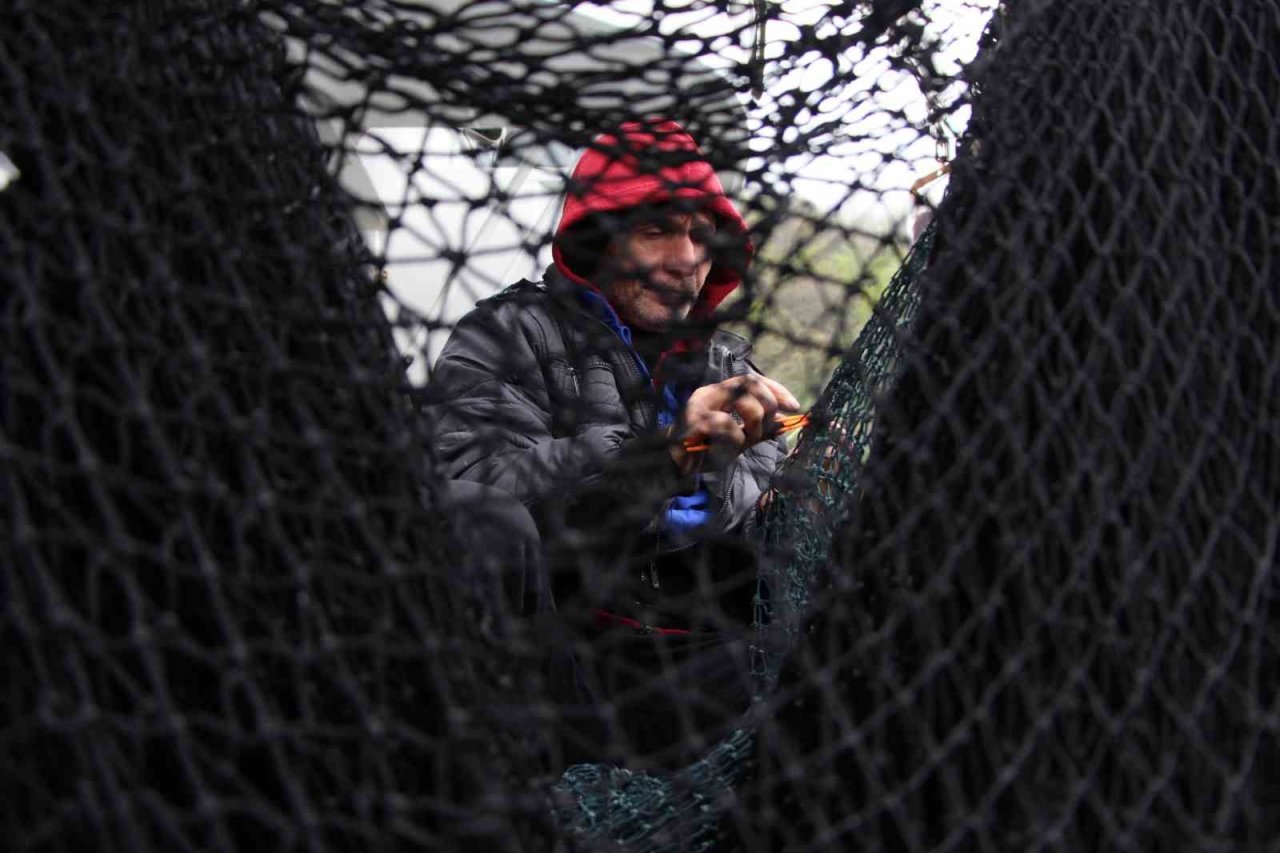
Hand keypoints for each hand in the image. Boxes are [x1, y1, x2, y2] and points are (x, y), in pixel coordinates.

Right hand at [669, 375, 800, 472]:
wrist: (673, 464)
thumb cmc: (705, 449)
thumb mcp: (738, 438)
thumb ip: (760, 429)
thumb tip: (786, 422)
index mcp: (721, 392)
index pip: (753, 379)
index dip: (776, 389)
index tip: (794, 406)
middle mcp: (710, 392)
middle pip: (749, 382)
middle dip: (768, 404)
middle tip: (767, 427)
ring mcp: (700, 404)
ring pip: (741, 400)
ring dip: (754, 424)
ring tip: (746, 440)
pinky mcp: (693, 421)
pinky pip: (726, 424)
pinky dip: (735, 439)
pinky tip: (728, 449)